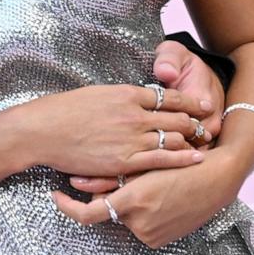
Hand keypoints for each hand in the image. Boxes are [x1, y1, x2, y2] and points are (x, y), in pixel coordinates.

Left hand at [52, 149, 247, 247]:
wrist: (217, 177)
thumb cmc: (179, 162)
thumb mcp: (142, 164)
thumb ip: (110, 177)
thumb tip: (78, 183)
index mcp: (134, 200)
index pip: (87, 215)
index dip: (67, 207)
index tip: (57, 195)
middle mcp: (140, 223)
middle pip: (107, 211)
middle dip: (106, 196)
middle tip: (101, 180)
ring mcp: (151, 234)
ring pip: (123, 218)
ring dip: (125, 203)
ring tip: (140, 185)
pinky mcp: (160, 240)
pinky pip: (138, 226)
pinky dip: (138, 213)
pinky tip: (151, 196)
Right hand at [68, 40, 224, 193]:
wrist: (43, 130)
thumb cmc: (63, 111)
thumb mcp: (96, 93)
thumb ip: (121, 98)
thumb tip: (136, 99)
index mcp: (126, 94)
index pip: (168, 96)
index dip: (189, 101)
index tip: (203, 103)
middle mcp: (134, 114)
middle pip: (176, 117)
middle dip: (196, 121)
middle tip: (210, 124)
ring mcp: (131, 138)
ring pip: (174, 137)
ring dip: (191, 140)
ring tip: (204, 142)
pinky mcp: (124, 161)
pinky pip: (162, 159)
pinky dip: (182, 158)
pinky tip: (196, 159)